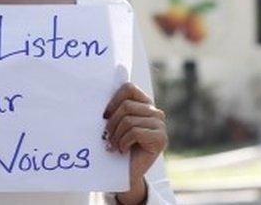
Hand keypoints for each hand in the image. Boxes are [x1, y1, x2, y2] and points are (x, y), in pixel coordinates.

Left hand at [103, 82, 167, 204]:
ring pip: (129, 120)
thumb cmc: (119, 145)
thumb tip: (99, 96)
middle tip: (107, 136)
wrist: (127, 172)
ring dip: (116, 136)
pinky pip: (135, 132)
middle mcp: (155, 112)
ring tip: (113, 145)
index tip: (104, 115)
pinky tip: (122, 150)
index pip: (128, 88)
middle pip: (126, 106)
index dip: (113, 100)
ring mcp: (160, 125)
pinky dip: (123, 142)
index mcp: (144, 103)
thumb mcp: (116, 124)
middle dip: (112, 123)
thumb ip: (115, 109)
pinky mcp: (161, 138)